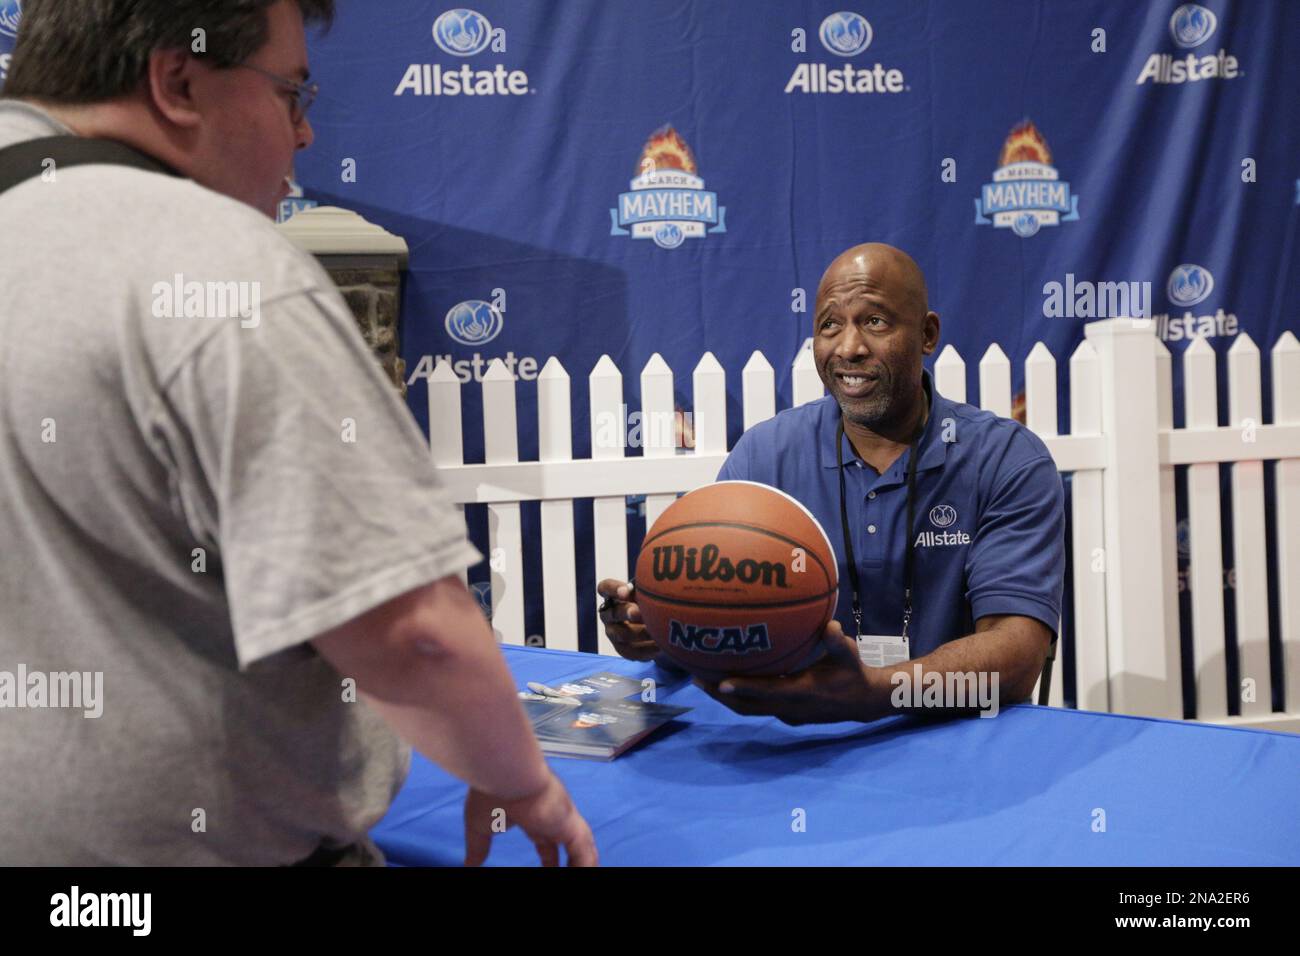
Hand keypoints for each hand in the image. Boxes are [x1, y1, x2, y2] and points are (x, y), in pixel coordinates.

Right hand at [463, 771, 597, 866]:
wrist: (505, 773)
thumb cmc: (490, 794)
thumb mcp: (480, 827)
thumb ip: (478, 848)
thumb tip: (468, 866)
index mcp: (534, 816)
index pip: (546, 842)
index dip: (550, 860)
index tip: (551, 869)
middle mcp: (553, 817)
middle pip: (567, 846)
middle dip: (570, 864)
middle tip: (569, 873)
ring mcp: (564, 820)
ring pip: (582, 849)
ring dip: (581, 864)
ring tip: (586, 877)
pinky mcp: (571, 824)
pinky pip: (585, 852)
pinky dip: (588, 866)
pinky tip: (589, 874)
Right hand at [596, 579, 659, 661]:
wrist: (655, 627)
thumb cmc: (649, 603)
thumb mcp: (647, 595)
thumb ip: (646, 591)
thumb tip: (655, 586)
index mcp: (612, 596)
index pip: (605, 588)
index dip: (613, 590)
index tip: (626, 592)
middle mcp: (608, 615)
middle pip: (613, 613)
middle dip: (626, 612)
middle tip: (638, 612)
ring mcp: (613, 633)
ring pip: (621, 634)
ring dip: (639, 632)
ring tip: (655, 630)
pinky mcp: (622, 649)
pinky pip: (631, 651)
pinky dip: (646, 648)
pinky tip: (660, 645)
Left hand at [694, 620, 882, 724]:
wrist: (864, 703)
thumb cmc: (853, 673)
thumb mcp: (849, 655)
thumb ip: (838, 641)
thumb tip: (830, 625)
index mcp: (802, 692)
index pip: (768, 691)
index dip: (744, 688)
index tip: (720, 682)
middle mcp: (790, 708)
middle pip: (747, 706)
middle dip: (720, 695)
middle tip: (695, 678)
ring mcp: (787, 714)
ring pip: (749, 709)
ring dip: (725, 698)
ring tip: (701, 680)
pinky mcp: (787, 715)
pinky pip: (757, 707)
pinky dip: (740, 697)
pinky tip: (728, 681)